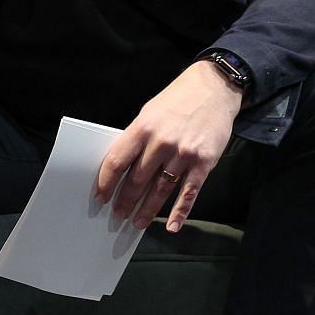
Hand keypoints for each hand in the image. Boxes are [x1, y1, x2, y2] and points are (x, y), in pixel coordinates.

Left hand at [94, 62, 243, 232]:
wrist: (214, 88)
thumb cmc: (177, 101)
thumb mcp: (148, 113)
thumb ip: (137, 139)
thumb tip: (122, 166)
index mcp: (142, 128)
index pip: (116, 162)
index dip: (106, 182)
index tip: (101, 196)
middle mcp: (161, 143)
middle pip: (137, 180)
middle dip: (126, 200)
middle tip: (118, 214)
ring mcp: (184, 154)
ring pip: (161, 190)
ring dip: (148, 209)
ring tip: (138, 222)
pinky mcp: (204, 162)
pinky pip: (189, 192)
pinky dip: (180, 212)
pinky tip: (171, 225)